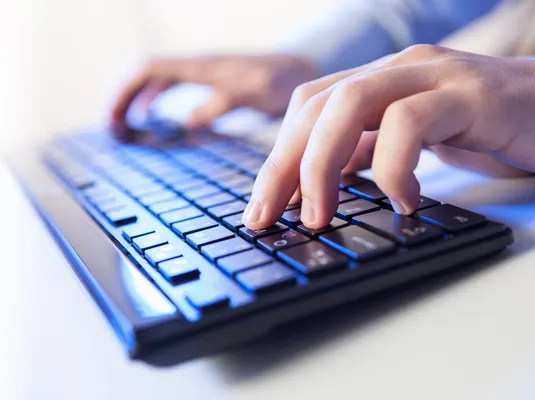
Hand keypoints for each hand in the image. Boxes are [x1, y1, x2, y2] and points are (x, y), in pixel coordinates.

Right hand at [109, 54, 317, 138]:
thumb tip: (186, 120)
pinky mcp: (212, 83)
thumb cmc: (279, 79)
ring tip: (125, 124)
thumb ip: (220, 104)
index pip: (149, 69)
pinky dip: (158, 101)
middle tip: (112, 126)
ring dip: (138, 99)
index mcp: (200, 67)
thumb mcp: (251, 93)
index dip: (126, 90)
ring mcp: (203, 73)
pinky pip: (174, 87)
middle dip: (125, 97)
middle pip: (146, 74)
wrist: (301, 68)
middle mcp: (197, 66)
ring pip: (158, 81)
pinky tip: (160, 118)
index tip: (114, 117)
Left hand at [242, 45, 534, 229]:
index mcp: (381, 80)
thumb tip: (322, 185)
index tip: (262, 208)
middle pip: (317, 106)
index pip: (309, 109)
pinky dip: (396, 168)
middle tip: (270, 219)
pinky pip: (413, 122)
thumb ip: (371, 150)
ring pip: (352, 103)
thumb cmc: (490, 130)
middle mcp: (399, 69)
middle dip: (284, 166)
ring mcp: (434, 76)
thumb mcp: (416, 142)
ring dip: (323, 166)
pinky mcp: (470, 95)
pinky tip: (405, 202)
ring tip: (321, 215)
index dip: (277, 156)